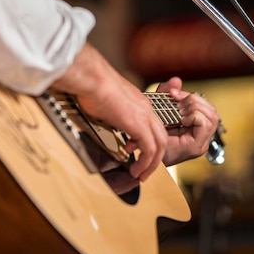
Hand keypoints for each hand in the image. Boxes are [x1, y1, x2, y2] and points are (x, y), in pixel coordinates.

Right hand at [52, 43, 168, 181]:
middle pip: (161, 136)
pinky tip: (136, 170)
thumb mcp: (105, 97)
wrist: (93, 78)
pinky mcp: (139, 126)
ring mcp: (145, 117)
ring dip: (152, 164)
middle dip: (155, 156)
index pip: (151, 125)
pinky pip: (150, 151)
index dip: (147, 140)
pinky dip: (146, 164)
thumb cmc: (93, 83)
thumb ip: (109, 107)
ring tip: (140, 174)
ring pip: (160, 146)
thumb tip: (100, 111)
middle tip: (144, 167)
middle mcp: (145, 109)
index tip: (135, 150)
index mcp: (138, 101)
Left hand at [156, 76, 219, 166]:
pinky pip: (204, 124)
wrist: (142, 153)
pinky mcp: (196, 147)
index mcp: (196, 128)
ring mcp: (201, 143)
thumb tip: (177, 80)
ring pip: (211, 116)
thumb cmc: (149, 133)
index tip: (174, 95)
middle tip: (177, 103)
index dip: (191, 96)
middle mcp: (202, 137)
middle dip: (194, 101)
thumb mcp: (158, 108)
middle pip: (212, 110)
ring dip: (194, 108)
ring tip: (179, 112)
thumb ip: (166, 93)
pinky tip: (181, 119)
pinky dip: (193, 116)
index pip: (207, 107)